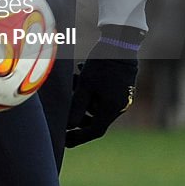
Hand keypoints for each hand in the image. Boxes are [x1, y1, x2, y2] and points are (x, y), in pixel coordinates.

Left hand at [66, 27, 141, 147]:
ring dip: (82, 99)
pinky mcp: (120, 89)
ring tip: (73, 81)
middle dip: (78, 116)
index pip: (94, 131)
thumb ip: (77, 107)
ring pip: (97, 106)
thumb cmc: (101, 64)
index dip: (78, 137)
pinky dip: (89, 91)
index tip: (64, 141)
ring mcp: (121, 98)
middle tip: (63, 112)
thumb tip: (68, 126)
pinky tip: (80, 75)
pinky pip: (102, 96)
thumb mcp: (85, 85)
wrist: (120, 44)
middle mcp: (119, 106)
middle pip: (95, 120)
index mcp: (112, 108)